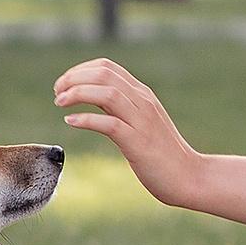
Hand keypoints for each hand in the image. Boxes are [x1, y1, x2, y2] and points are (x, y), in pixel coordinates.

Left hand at [53, 58, 204, 206]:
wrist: (189, 177)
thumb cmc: (162, 153)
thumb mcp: (140, 121)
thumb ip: (119, 107)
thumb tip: (90, 96)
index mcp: (143, 94)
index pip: (108, 67)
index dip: (80, 70)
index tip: (64, 84)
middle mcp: (143, 102)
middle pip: (104, 74)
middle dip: (74, 78)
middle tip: (56, 92)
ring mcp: (142, 121)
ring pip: (107, 92)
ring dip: (77, 93)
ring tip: (59, 103)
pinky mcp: (138, 142)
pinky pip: (109, 123)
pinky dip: (86, 119)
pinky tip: (71, 121)